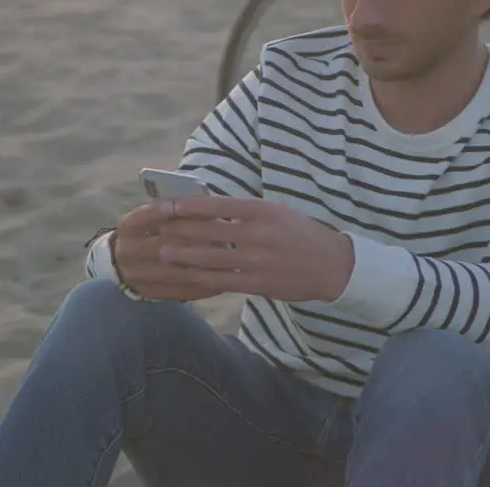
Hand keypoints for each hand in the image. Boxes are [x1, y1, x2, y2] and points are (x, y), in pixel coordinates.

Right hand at [111, 202, 225, 301]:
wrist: (121, 262)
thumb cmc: (148, 231)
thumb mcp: (151, 215)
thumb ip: (172, 209)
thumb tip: (208, 205)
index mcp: (129, 226)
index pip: (148, 215)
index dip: (172, 211)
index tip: (198, 208)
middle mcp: (129, 251)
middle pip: (164, 246)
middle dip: (195, 243)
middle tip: (225, 240)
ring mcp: (138, 275)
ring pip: (175, 272)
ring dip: (203, 268)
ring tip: (229, 264)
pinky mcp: (149, 293)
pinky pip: (179, 292)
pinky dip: (202, 287)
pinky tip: (222, 282)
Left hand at [156, 196, 355, 302]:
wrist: (332, 265)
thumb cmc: (301, 234)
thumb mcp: (276, 211)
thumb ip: (245, 210)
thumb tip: (209, 207)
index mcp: (261, 210)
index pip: (216, 205)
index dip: (188, 206)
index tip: (169, 206)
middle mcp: (257, 233)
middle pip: (208, 230)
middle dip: (179, 230)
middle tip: (158, 229)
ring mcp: (257, 260)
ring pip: (210, 257)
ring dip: (183, 255)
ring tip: (163, 252)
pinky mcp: (258, 283)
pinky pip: (222, 280)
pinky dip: (201, 277)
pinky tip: (186, 276)